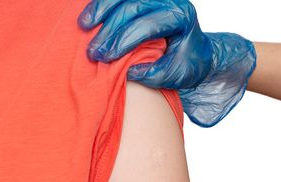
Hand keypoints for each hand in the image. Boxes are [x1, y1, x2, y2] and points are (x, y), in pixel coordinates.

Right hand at [77, 0, 256, 126]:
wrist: (196, 51)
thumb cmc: (187, 63)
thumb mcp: (177, 74)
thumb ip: (155, 74)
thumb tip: (130, 71)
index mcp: (180, 17)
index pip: (149, 24)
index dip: (125, 40)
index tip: (107, 58)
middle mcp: (168, 1)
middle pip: (133, 7)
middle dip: (110, 30)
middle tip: (93, 51)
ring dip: (100, 9)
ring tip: (83, 26)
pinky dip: (100, 4)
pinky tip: (87, 17)